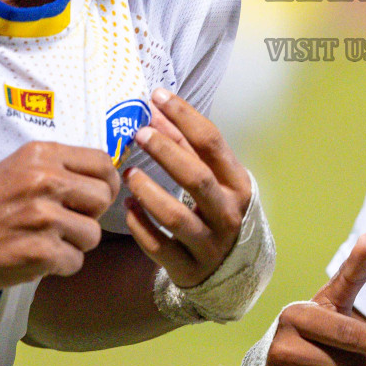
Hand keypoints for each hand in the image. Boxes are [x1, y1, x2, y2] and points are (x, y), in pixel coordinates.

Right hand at [0, 142, 120, 287]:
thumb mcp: (19, 168)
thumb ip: (59, 168)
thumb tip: (104, 179)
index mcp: (41, 155)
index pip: (102, 163)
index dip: (104, 183)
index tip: (93, 196)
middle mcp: (45, 180)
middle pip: (103, 198)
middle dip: (90, 215)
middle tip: (65, 222)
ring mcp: (43, 216)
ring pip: (93, 234)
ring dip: (74, 244)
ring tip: (45, 241)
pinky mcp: (40, 251)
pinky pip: (75, 261)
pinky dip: (59, 265)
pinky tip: (35, 258)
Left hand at [123, 88, 252, 288]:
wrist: (230, 269)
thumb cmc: (217, 210)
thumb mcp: (213, 178)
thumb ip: (186, 147)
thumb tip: (154, 110)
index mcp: (238, 184)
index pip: (212, 143)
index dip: (185, 117)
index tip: (158, 97)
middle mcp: (228, 213)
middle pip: (196, 177)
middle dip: (166, 151)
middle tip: (139, 133)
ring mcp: (209, 243)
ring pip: (175, 216)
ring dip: (149, 192)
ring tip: (128, 174)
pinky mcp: (188, 268)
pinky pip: (159, 247)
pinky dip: (141, 226)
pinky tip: (128, 208)